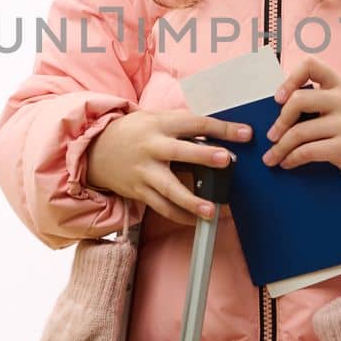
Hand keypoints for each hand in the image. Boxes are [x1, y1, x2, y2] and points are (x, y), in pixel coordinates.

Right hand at [83, 109, 252, 226]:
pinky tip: (196, 221)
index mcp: (160, 125)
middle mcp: (152, 147)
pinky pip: (161, 207)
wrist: (94, 149)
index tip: (245, 134)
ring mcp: (144, 171)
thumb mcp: (154, 119)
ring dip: (191, 200)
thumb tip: (217, 131)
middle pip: (180, 152)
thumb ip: (182, 125)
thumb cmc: (133, 132)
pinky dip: (180, 215)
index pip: (195, 123)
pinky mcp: (139, 191)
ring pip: (170, 188)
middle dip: (204, 156)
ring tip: (212, 210)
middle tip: (226, 160)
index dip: (221, 128)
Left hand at [261, 57, 340, 180]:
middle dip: (280, 121)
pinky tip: (286, 163)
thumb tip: (275, 112)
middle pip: (298, 101)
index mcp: (340, 84)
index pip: (311, 65)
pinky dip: (291, 159)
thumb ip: (315, 100)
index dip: (290, 78)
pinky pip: (307, 152)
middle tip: (271, 135)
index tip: (279, 98)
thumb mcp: (339, 104)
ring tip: (271, 156)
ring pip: (299, 132)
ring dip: (279, 147)